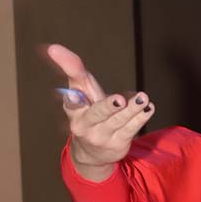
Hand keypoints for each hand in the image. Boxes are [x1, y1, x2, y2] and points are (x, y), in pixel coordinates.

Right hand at [46, 42, 154, 172]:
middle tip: (119, 100)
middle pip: (98, 113)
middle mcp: (85, 125)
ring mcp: (102, 136)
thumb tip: (52, 48)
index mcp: (73, 110)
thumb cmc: (86, 112)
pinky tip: (148, 108)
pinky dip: (140, 118)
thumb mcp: (79, 90)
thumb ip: (72, 69)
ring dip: (132, 109)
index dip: (73, 95)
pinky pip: (131, 129)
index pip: (72, 100)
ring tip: (143, 98)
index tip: (73, 91)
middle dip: (108, 106)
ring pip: (118, 121)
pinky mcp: (118, 143)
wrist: (91, 153)